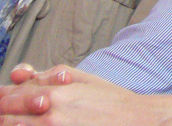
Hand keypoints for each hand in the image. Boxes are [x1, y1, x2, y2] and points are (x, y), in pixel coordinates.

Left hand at [0, 66, 171, 125]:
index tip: (3, 99)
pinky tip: (32, 124)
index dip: (3, 97)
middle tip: (7, 112)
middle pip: (6, 115)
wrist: (134, 120)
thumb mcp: (82, 78)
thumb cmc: (111, 101)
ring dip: (11, 122)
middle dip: (3, 111)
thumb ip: (50, 74)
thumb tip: (22, 75)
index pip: (10, 94)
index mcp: (54, 91)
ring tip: (18, 119)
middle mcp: (50, 112)